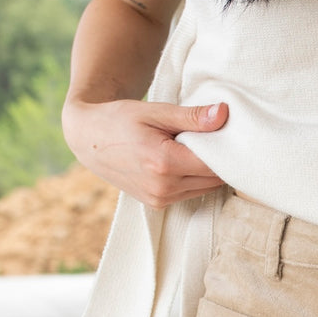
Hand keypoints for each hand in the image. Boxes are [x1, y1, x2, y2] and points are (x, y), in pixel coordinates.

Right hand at [61, 97, 229, 208]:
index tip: (229, 132)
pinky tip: (186, 160)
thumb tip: (223, 114)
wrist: (88, 139)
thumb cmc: (119, 119)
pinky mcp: (157, 204)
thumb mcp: (155, 111)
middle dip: (219, 159)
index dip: (227, 148)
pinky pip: (190, 193)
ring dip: (208, 171)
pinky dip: (195, 178)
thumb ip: (191, 117)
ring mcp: (160, 199)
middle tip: (216, 136)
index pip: (214, 164)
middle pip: (213, 178)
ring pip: (205, 188)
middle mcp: (163, 188)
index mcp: (163, 163)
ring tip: (197, 147)